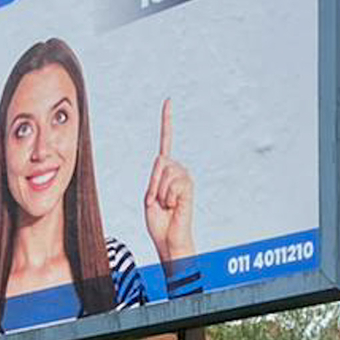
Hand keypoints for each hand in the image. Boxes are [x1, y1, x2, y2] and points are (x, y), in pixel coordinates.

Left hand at [143, 98, 195, 267]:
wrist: (168, 238)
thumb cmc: (158, 220)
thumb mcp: (150, 196)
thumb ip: (155, 176)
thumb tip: (163, 158)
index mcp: (166, 170)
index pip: (166, 141)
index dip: (167, 122)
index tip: (168, 101)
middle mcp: (178, 169)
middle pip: (159, 161)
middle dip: (153, 184)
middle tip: (156, 202)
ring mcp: (185, 177)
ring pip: (165, 172)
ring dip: (159, 192)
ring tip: (165, 205)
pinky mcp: (189, 185)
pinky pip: (172, 183)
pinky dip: (166, 196)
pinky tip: (173, 205)